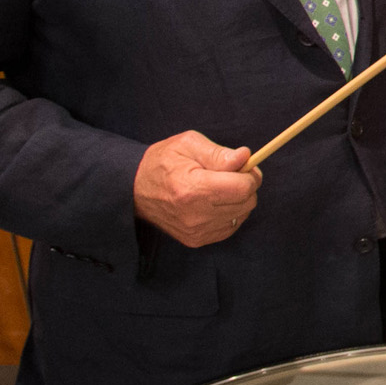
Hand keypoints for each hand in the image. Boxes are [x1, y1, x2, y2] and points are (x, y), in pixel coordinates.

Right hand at [134, 131, 260, 246]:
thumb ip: (219, 153)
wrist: (134, 190)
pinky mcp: (196, 240)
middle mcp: (195, 215)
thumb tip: (245, 157)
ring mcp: (196, 231)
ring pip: (241, 215)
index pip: (243, 188)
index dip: (250, 174)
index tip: (244, 165)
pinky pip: (230, 227)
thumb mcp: (188, 144)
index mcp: (193, 189)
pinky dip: (230, 213)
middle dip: (246, 185)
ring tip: (219, 187)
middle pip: (247, 202)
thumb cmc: (163, 162)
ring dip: (239, 200)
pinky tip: (215, 202)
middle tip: (230, 174)